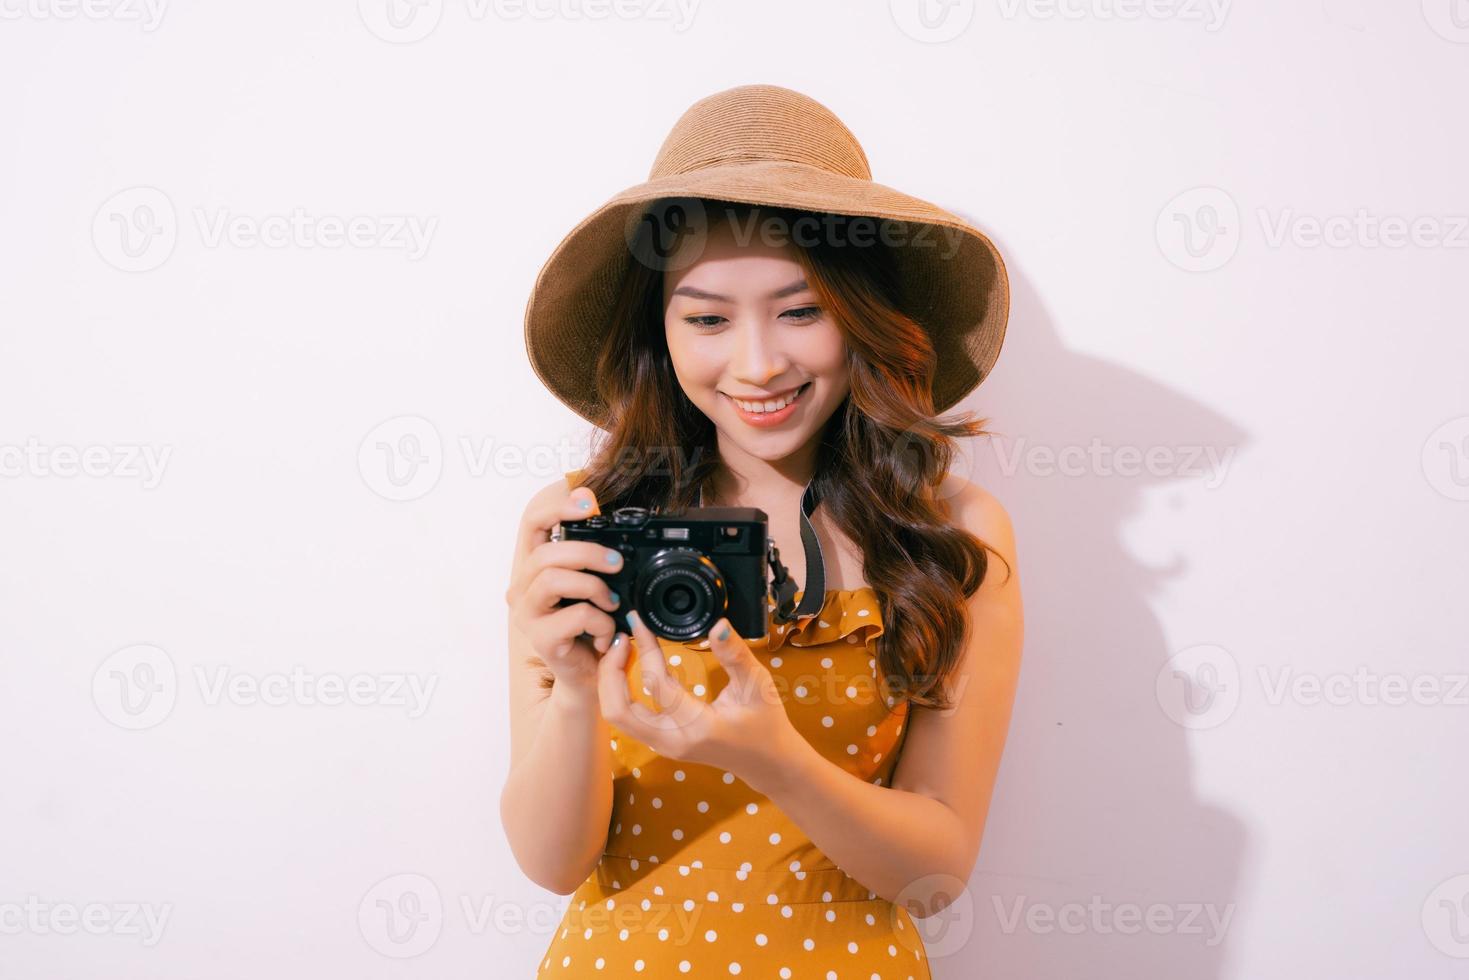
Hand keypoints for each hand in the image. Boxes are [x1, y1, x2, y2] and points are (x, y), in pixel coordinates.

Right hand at [505, 483, 623, 693]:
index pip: (532, 524)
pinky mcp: (540, 639)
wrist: (590, 675)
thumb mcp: (595, 586)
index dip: (557, 507)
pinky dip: (601, 622)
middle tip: (617, 564)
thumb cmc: (592, 627)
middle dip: (588, 553)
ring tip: (611, 603)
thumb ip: (594, 559)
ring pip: (553, 579)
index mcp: (535, 568)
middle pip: (546, 553)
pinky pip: (575, 615)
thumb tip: (610, 527)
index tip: (589, 503)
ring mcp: (527, 614)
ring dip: (594, 587)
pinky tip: (605, 634)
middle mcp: (523, 588)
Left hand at [597, 610, 802, 792]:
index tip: (639, 621)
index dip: (644, 648)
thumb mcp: (758, 685)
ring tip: (622, 649)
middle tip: (621, 638)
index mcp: (697, 726)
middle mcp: (672, 740)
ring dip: (611, 682)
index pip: (655, 683)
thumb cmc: (766, 724)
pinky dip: (620, 691)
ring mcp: (664, 745)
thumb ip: (735, 655)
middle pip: (617, 709)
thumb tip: (718, 625)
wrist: (768, 763)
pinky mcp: (661, 742)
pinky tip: (630, 666)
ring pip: (617, 716)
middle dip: (610, 671)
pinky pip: (628, 717)